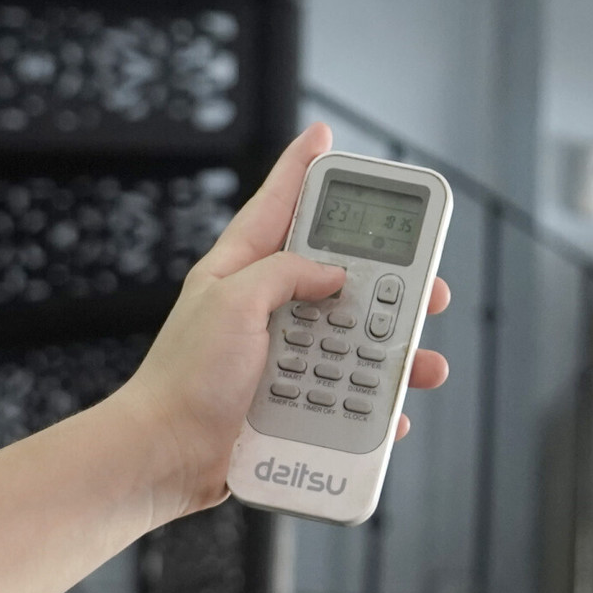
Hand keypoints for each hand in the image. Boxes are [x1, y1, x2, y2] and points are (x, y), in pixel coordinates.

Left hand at [111, 125, 450, 522]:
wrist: (165, 456)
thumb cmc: (184, 378)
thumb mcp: (232, 302)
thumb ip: (284, 274)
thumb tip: (333, 277)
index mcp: (241, 271)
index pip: (276, 205)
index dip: (300, 167)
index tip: (323, 135)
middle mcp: (266, 308)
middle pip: (337, 275)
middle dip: (387, 276)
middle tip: (427, 277)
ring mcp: (282, 356)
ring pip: (355, 339)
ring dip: (395, 350)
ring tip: (423, 360)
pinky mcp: (291, 402)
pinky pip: (348, 398)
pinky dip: (374, 405)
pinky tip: (391, 412)